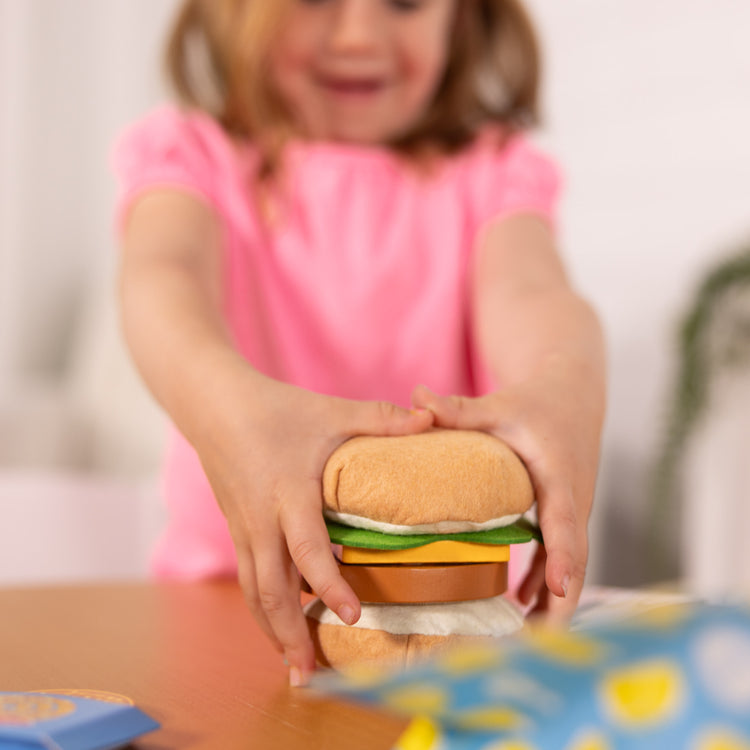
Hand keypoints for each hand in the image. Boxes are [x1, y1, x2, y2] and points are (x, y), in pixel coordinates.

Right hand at [195, 371, 432, 685]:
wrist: (215, 406)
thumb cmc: (275, 409)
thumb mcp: (330, 411)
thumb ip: (380, 420)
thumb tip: (431, 421)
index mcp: (288, 493)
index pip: (307, 548)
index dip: (329, 584)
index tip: (352, 615)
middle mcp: (261, 520)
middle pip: (271, 589)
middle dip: (290, 634)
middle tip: (310, 675)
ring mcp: (244, 528)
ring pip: (253, 591)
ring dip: (272, 631)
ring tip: (294, 666)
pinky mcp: (237, 529)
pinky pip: (248, 577)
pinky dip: (263, 608)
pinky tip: (279, 625)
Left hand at [412, 364, 602, 621]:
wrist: (571, 396)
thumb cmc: (533, 403)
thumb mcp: (498, 405)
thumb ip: (458, 410)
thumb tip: (414, 398)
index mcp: (559, 476)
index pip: (565, 522)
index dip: (564, 557)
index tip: (557, 590)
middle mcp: (573, 499)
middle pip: (574, 558)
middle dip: (561, 602)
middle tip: (534, 643)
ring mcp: (571, 510)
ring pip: (569, 564)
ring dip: (553, 602)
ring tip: (523, 640)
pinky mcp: (562, 514)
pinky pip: (558, 555)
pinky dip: (543, 582)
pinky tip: (521, 605)